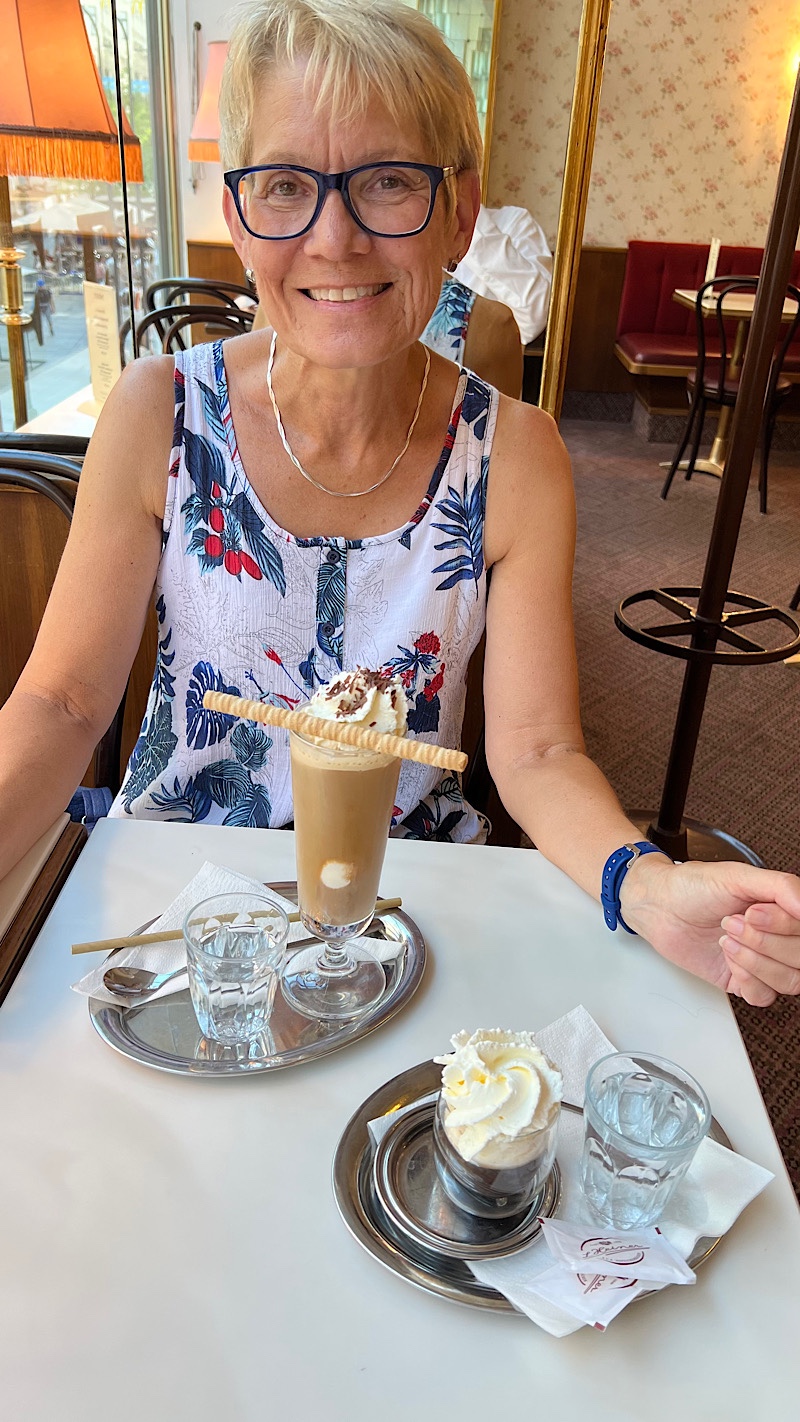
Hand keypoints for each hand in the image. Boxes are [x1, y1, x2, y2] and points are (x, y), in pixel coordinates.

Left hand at [619, 855, 799, 1005]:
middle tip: (733, 922)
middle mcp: (778, 936)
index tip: (754, 912)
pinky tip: (728, 958)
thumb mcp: (738, 876)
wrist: (659, 907)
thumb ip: (781, 886)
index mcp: (783, 909)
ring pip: (790, 981)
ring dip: (755, 960)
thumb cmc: (693, 887)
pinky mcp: (743, 981)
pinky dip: (746, 978)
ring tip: (727, 939)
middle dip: (763, 941)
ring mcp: (763, 961)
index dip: (784, 926)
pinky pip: (764, 996)